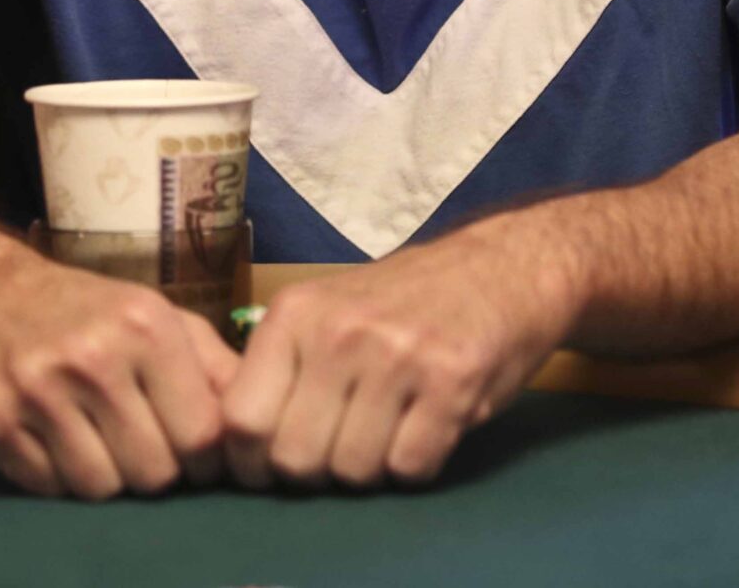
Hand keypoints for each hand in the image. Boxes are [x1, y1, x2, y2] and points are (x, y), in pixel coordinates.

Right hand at [0, 242, 239, 499]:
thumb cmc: (85, 310)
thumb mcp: (156, 314)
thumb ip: (212, 364)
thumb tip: (262, 416)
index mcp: (145, 325)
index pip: (201, 434)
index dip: (205, 458)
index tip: (194, 454)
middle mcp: (93, 356)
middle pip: (154, 470)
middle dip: (154, 468)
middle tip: (140, 443)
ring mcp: (37, 390)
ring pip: (101, 487)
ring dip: (105, 474)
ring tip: (95, 438)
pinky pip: (48, 487)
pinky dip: (56, 476)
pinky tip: (53, 438)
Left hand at [221, 220, 578, 489]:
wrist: (503, 267)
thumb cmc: (403, 302)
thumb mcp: (326, 312)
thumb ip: (283, 369)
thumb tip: (234, 451)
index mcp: (295, 314)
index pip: (240, 420)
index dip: (252, 462)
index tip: (273, 468)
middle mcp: (340, 331)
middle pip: (295, 459)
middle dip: (316, 472)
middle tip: (343, 447)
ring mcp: (398, 355)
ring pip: (353, 471)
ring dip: (371, 468)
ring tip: (390, 429)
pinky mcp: (453, 381)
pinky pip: (411, 468)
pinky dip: (417, 465)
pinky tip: (427, 426)